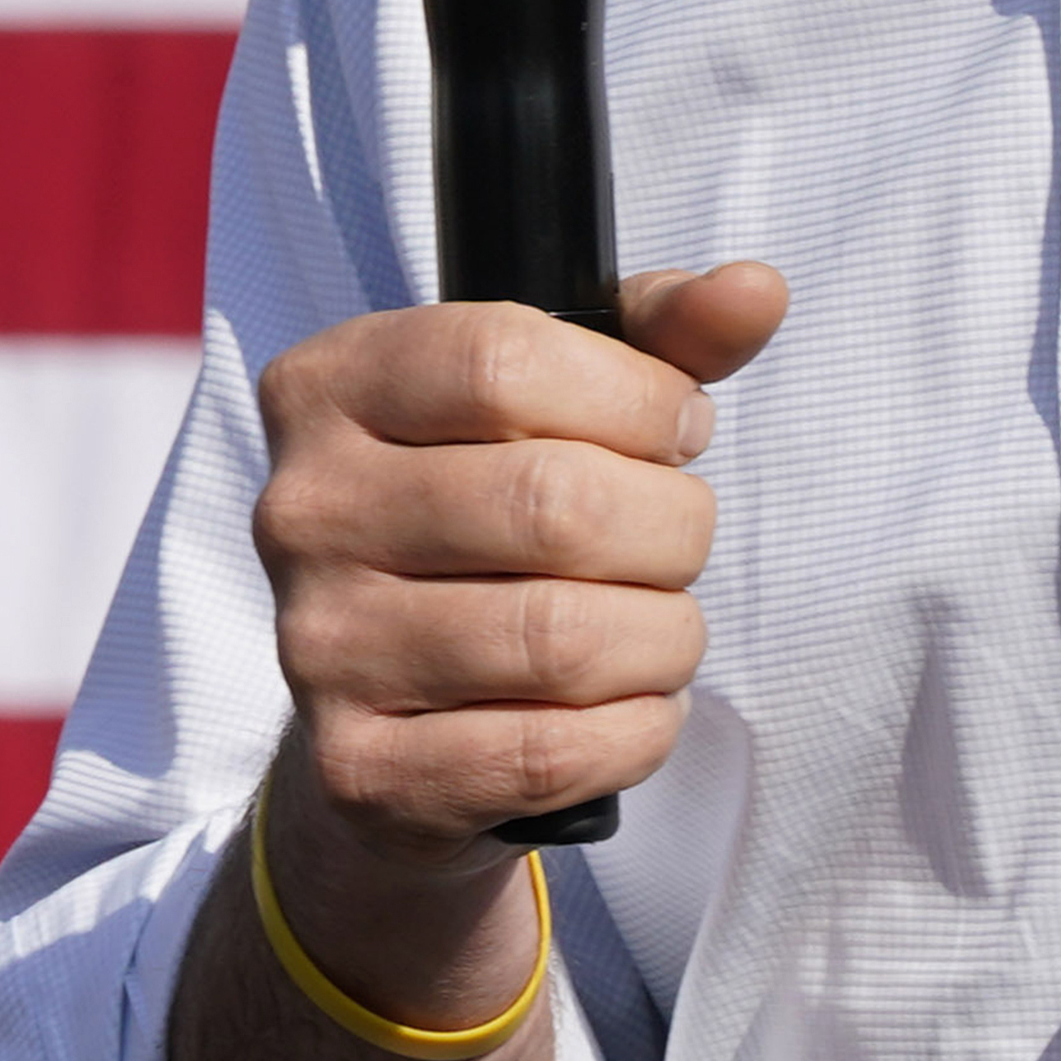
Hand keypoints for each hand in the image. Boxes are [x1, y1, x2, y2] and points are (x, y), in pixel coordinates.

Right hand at [244, 264, 789, 999]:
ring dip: (664, 639)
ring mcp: (321, 646)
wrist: (399, 724)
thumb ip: (657, 338)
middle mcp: (305, 510)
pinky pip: (549, 752)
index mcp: (332, 387)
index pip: (504, 359)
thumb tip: (755, 292)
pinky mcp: (361, 768)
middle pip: (552, 502)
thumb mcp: (559, 405)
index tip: (677, 429)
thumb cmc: (492, 531)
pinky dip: (632, 731)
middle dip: (671, 527)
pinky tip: (628, 707)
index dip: (634, 398)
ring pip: (562, 638)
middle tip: (676, 542)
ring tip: (659, 628)